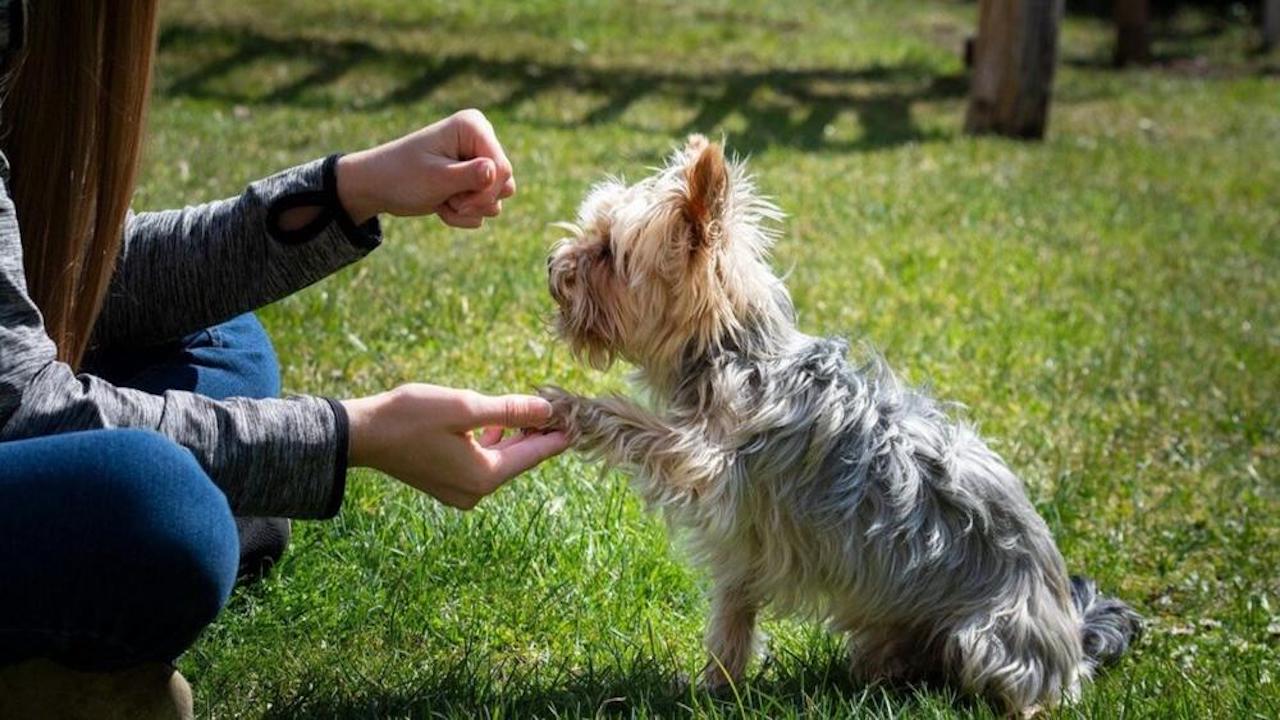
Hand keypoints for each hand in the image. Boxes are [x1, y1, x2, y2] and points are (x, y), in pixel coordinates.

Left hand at [335, 109, 515, 227]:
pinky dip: (464, 214)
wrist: (378, 186)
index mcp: (473, 126)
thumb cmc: (402, 176)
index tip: (459, 201)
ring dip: (469, 209)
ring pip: (497, 198)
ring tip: (443, 200)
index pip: (502, 167)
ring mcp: (478, 160)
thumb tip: (497, 171)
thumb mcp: (436, 178)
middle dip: (477, 201)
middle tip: (450, 201)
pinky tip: (443, 204)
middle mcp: (481, 140)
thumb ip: (470, 176)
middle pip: (505, 183)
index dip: (485, 191)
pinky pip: (486, 207)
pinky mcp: (474, 180)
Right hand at [341, 384, 566, 509]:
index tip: (581, 418)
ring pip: (501, 462)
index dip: (558, 434)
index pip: (534, 455)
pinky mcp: (446, 485)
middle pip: (519, 460)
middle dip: (538, 434)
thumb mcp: (465, 407)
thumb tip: (546, 411)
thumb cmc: (410, 417)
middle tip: (559, 409)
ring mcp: (460, 492)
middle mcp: (475, 492)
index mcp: (485, 476)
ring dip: (515, 437)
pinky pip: (482, 465)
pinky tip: (496, 425)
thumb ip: (510, 411)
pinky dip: (493, 445)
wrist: (361, 435)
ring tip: (533, 412)